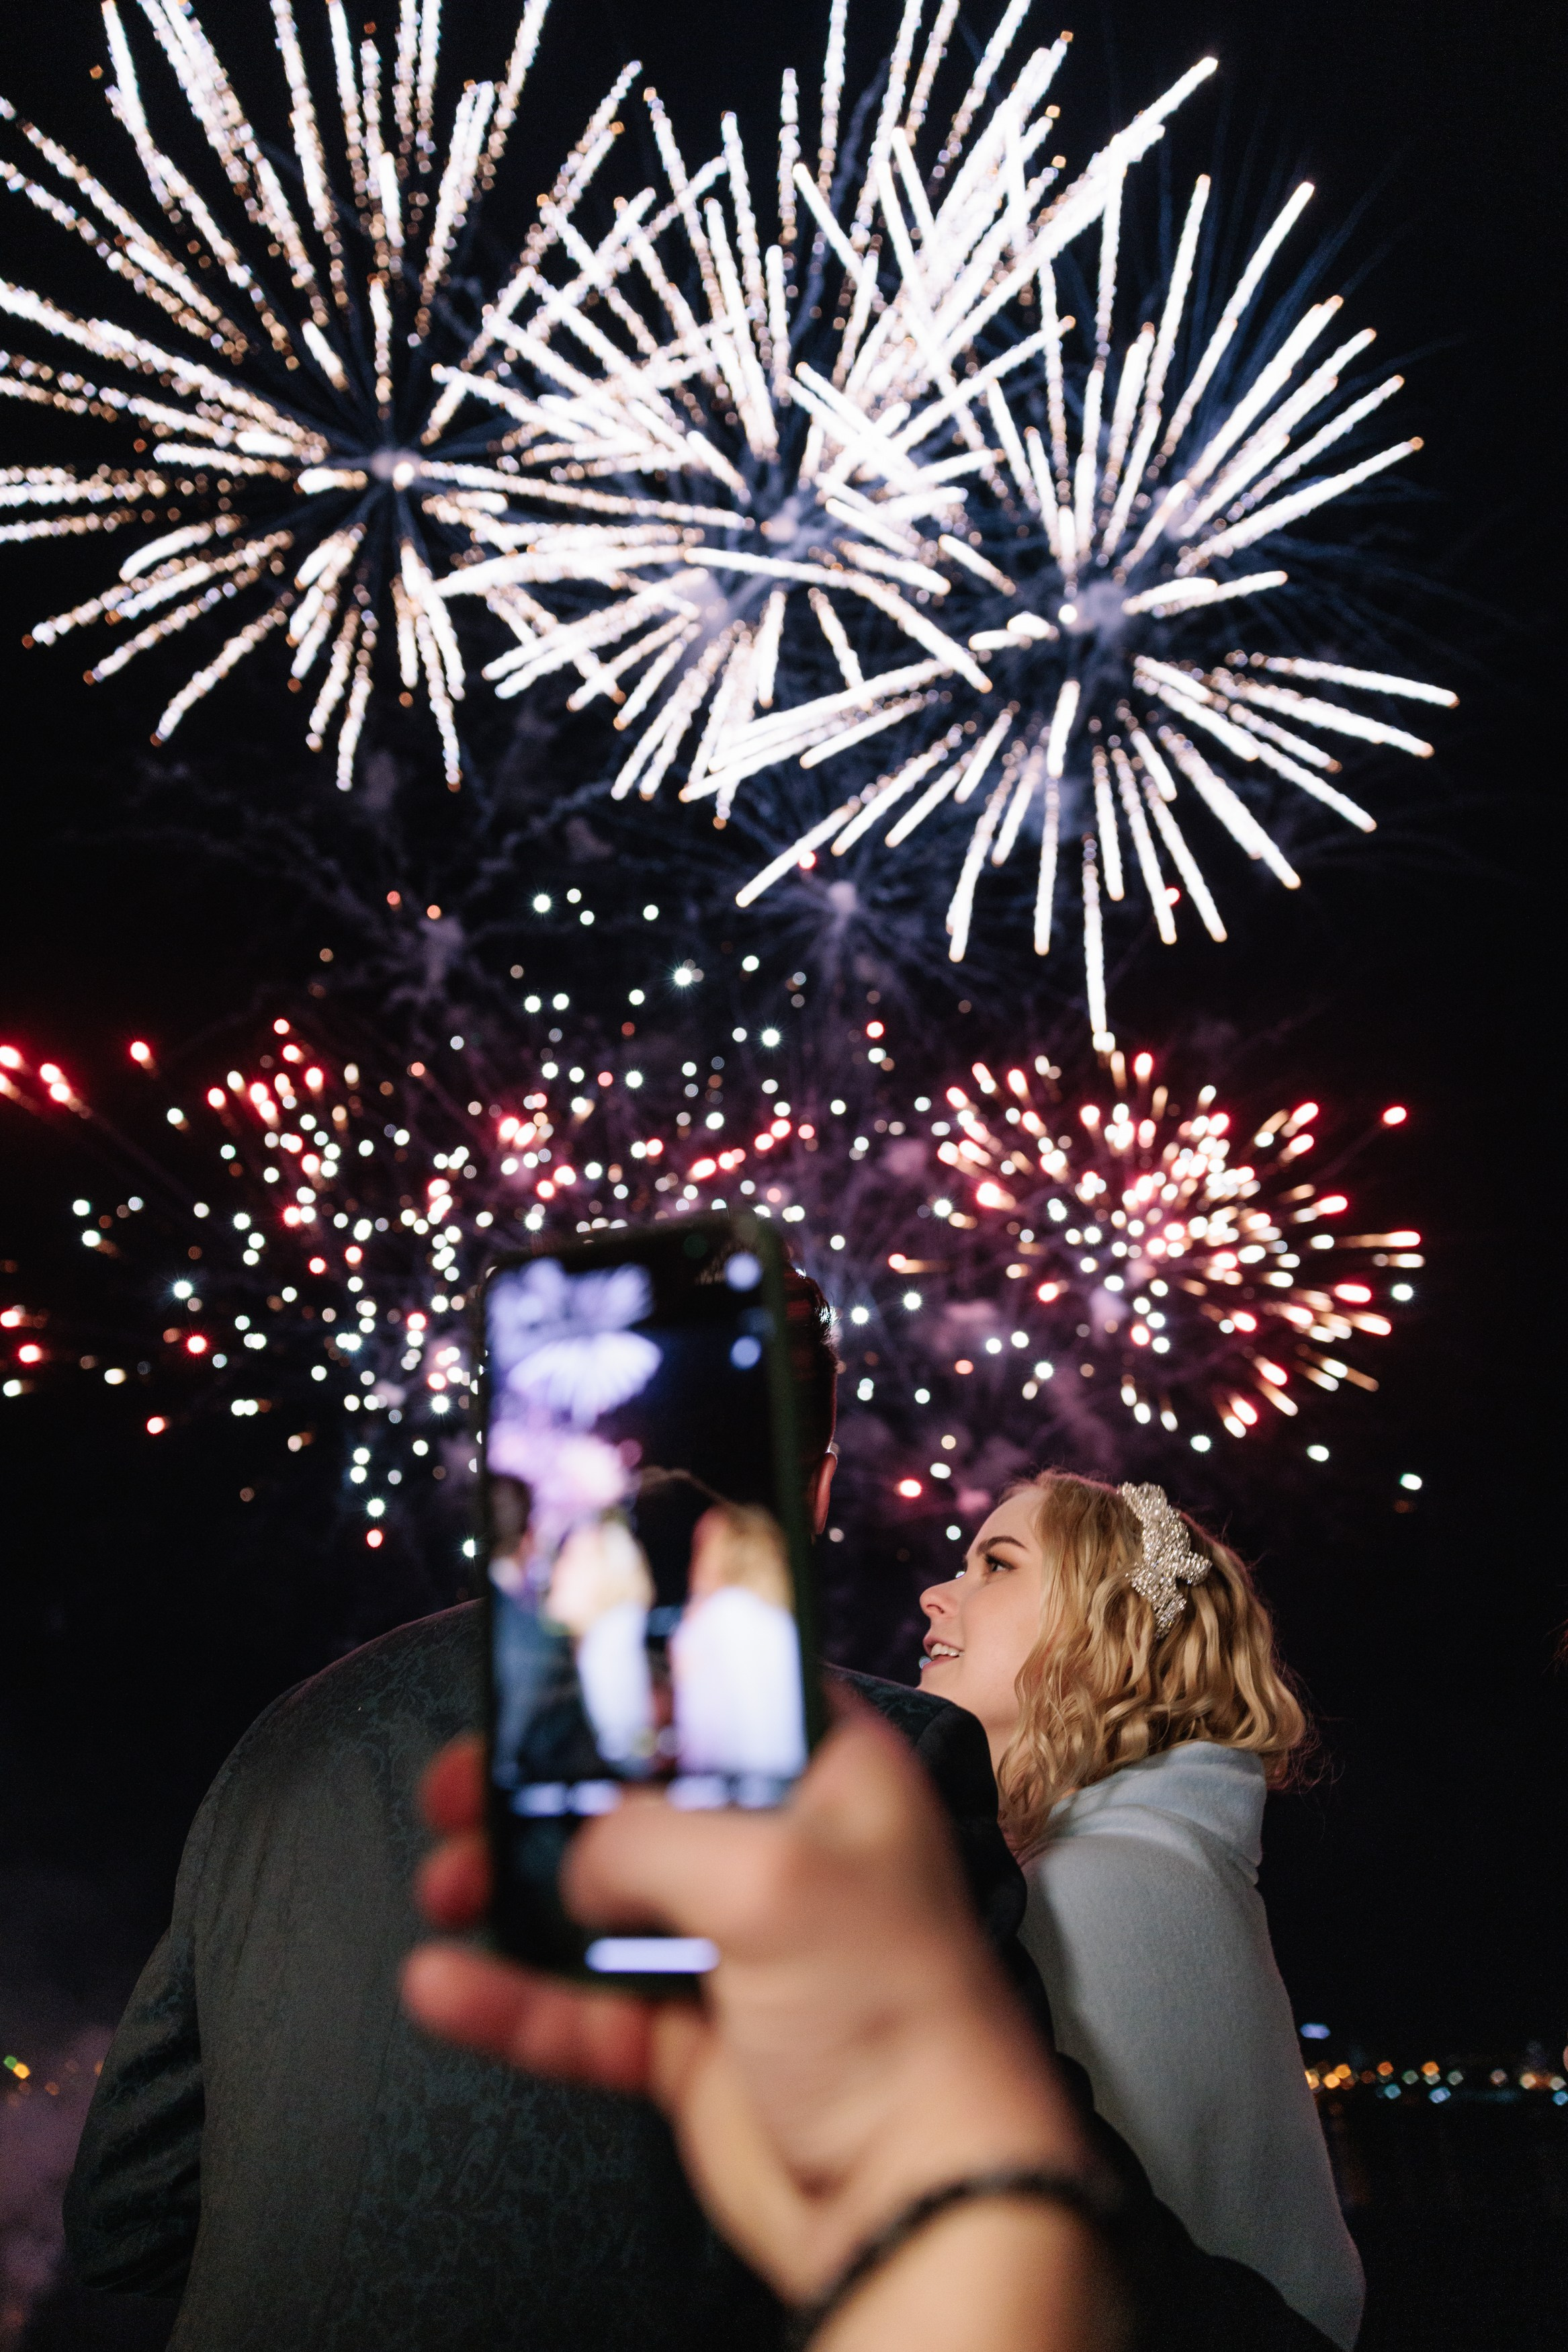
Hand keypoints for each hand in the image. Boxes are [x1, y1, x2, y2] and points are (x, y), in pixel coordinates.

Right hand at [403, 1710, 1092, 2306]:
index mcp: (829, 1777)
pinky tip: (443, 1984)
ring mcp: (731, 1949)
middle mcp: (780, 1850)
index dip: (637, 1681)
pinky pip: (583, 2007)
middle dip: (542, 1790)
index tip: (545, 1680)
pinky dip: (514, 1997)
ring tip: (441, 1882)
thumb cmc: (888, 2009)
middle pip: (638, 1795)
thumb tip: (575, 1860)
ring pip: (597, 1901)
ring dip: (512, 1888)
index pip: (726, 1690)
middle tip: (461, 1788)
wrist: (914, 2196)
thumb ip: (649, 1838)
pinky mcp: (692, 2041)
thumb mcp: (770, 1877)